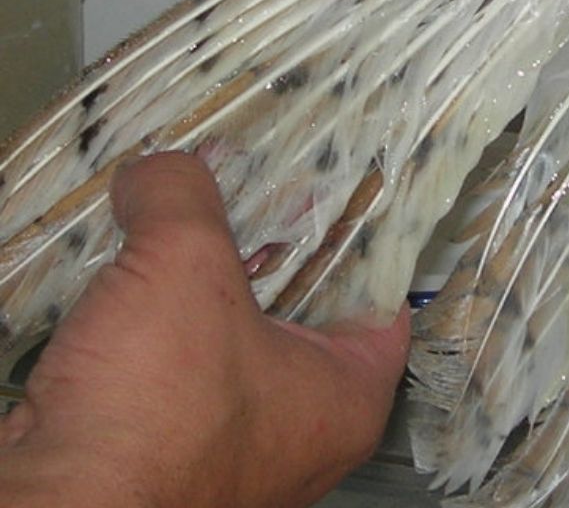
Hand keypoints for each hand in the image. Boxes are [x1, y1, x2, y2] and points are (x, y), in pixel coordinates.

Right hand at [0, 153, 409, 506]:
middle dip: (269, 256)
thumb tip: (164, 170)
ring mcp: (232, 454)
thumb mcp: (185, 265)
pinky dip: (151, 339)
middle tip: (244, 197)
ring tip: (176, 232)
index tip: (338, 193)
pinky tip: (125, 295)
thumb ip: (184, 197)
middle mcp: (301, 436)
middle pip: (303, 319)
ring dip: (199, 296)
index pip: (382, 303)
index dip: (362, 241)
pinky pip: (170, 381)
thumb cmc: (153, 417)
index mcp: (347, 399)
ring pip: (229, 349)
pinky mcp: (162, 460)